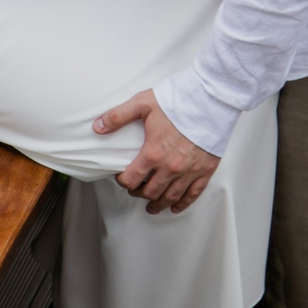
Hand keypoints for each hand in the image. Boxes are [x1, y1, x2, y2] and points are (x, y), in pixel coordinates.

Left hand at [94, 90, 221, 212]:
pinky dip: (182, 204)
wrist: (210, 100)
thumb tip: (98, 127)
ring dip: (157, 203)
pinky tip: (175, 207)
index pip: (131, 179)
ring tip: (151, 207)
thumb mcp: (143, 104)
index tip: (122, 179)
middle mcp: (170, 167)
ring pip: (169, 197)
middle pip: (149, 192)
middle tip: (135, 190)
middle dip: (138, 193)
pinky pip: (192, 194)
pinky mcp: (205, 171)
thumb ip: (118, 116)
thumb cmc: (177, 101)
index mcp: (153, 153)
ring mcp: (189, 171)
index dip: (123, 182)